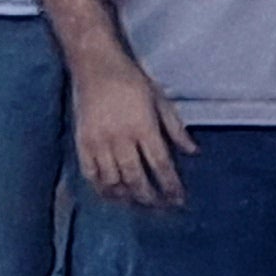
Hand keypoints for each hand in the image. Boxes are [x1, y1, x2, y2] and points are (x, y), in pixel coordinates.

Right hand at [76, 59, 194, 208]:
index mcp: (143, 126)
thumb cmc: (132, 81)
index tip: (179, 200)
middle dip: (152, 198)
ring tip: (141, 205)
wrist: (97, 67)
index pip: (160, 164)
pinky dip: (103, 190)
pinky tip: (114, 196)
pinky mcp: (82, 144)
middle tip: (162, 209)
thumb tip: (193, 152)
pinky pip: (92, 176)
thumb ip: (176, 129)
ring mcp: (99, 143)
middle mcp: (121, 138)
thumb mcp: (160, 100)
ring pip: (114, 182)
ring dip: (129, 198)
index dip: (170, 186)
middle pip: (137, 179)